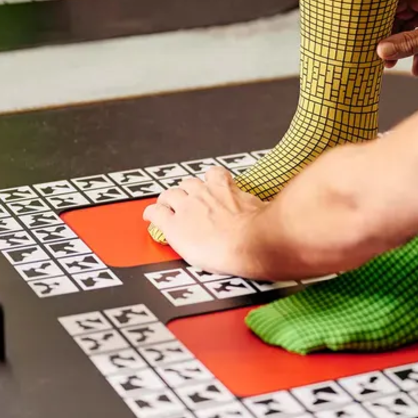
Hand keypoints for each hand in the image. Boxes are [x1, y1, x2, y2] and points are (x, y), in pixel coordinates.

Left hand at [143, 167, 266, 276]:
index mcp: (225, 188)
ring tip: (166, 206)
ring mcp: (186, 208)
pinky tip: (150, 217)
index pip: (214, 174)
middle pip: (188, 183)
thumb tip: (267, 208)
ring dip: (167, 200)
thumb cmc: (258, 230)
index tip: (210, 187)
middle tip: (188, 202)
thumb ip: (255, 206)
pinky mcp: (173, 226)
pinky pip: (155, 213)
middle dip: (187, 192)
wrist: (247, 243)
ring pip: (169, 195)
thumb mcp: (262, 210)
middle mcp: (203, 193)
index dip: (209, 181)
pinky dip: (151, 213)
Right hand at [377, 0, 417, 75]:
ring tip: (394, 65)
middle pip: (397, 14)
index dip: (376, 23)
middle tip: (381, 61)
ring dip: (404, 44)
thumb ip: (408, 44)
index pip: (387, 4)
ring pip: (410, 23)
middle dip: (389, 38)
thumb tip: (381, 51)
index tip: (367, 41)